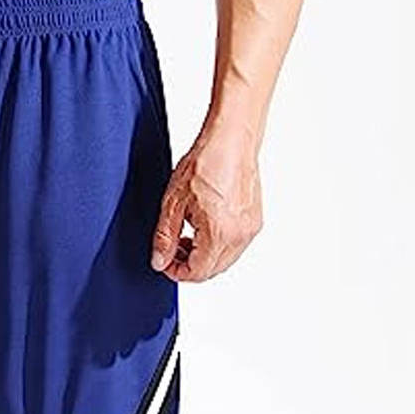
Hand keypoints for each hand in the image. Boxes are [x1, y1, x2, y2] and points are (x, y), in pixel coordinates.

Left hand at [150, 126, 262, 281]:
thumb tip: (159, 261)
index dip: (176, 272)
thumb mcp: (173, 203)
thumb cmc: (205, 163)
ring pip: (223, 261)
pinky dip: (216, 246)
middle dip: (188, 266)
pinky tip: (202, 228)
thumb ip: (164, 238)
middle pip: (211, 271)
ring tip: (185, 236)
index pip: (197, 273)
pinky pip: (234, 247)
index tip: (163, 261)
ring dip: (202, 257)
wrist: (231, 140)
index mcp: (220, 233)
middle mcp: (240, 235)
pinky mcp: (255, 220)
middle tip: (172, 248)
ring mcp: (251, 228)